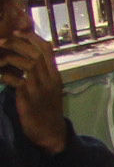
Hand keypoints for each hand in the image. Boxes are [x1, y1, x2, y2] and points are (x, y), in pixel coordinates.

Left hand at [0, 29, 67, 151]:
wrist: (51, 134)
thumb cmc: (46, 109)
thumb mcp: (48, 88)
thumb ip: (41, 72)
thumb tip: (27, 56)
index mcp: (55, 75)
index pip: (46, 49)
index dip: (30, 37)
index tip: (15, 32)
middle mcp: (50, 80)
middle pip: (36, 53)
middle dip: (16, 43)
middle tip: (0, 41)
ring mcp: (41, 90)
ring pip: (29, 64)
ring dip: (10, 58)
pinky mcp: (30, 100)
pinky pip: (18, 82)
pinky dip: (6, 76)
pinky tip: (0, 76)